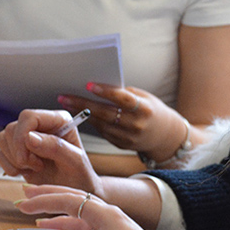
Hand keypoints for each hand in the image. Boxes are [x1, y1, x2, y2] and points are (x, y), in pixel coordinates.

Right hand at [0, 109, 103, 194]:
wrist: (74, 191)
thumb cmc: (80, 176)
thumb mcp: (75, 162)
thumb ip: (55, 147)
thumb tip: (29, 137)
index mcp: (58, 120)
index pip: (29, 116)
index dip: (22, 135)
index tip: (26, 157)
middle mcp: (40, 125)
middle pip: (12, 128)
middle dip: (20, 152)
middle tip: (38, 166)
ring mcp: (26, 137)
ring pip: (3, 139)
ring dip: (15, 160)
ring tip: (36, 168)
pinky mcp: (16, 151)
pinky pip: (0, 154)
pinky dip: (9, 167)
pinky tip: (26, 171)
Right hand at [16, 185, 180, 229]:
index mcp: (105, 214)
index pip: (67, 199)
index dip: (43, 201)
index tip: (22, 204)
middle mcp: (109, 216)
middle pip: (73, 199)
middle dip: (48, 197)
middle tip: (26, 195)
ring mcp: (113, 227)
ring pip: (80, 213)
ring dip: (57, 214)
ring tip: (37, 217)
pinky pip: (86, 228)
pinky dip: (69, 228)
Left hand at [58, 84, 189, 164]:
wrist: (165, 136)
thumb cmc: (151, 109)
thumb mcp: (144, 97)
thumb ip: (124, 93)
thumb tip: (98, 86)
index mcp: (145, 109)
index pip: (123, 99)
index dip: (106, 92)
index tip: (88, 84)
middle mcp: (137, 125)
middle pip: (106, 113)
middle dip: (83, 104)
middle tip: (64, 96)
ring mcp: (129, 138)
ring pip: (100, 124)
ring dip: (82, 114)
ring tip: (67, 103)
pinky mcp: (122, 145)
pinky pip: (102, 132)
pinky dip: (91, 123)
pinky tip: (79, 114)